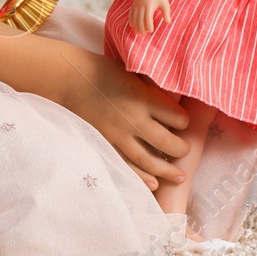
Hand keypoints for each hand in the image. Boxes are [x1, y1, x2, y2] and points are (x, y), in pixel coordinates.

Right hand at [58, 49, 189, 190]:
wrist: (70, 80)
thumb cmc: (104, 71)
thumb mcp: (134, 74)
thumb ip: (152, 91)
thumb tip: (172, 102)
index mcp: (144, 97)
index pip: (176, 117)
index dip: (184, 121)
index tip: (183, 123)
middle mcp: (133, 119)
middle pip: (166, 142)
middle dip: (181, 149)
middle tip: (186, 150)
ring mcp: (118, 135)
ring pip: (148, 160)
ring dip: (167, 170)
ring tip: (180, 177)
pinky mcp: (105, 144)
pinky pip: (126, 165)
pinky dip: (141, 177)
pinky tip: (154, 184)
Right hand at [130, 0, 169, 33]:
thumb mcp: (165, 3)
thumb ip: (166, 13)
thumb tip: (168, 22)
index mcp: (149, 6)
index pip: (147, 19)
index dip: (149, 26)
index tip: (151, 30)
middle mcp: (141, 6)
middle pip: (139, 20)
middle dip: (141, 29)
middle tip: (144, 34)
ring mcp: (136, 5)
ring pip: (134, 18)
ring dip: (135, 26)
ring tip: (138, 32)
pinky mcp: (133, 4)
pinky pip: (130, 14)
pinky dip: (130, 20)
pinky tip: (132, 25)